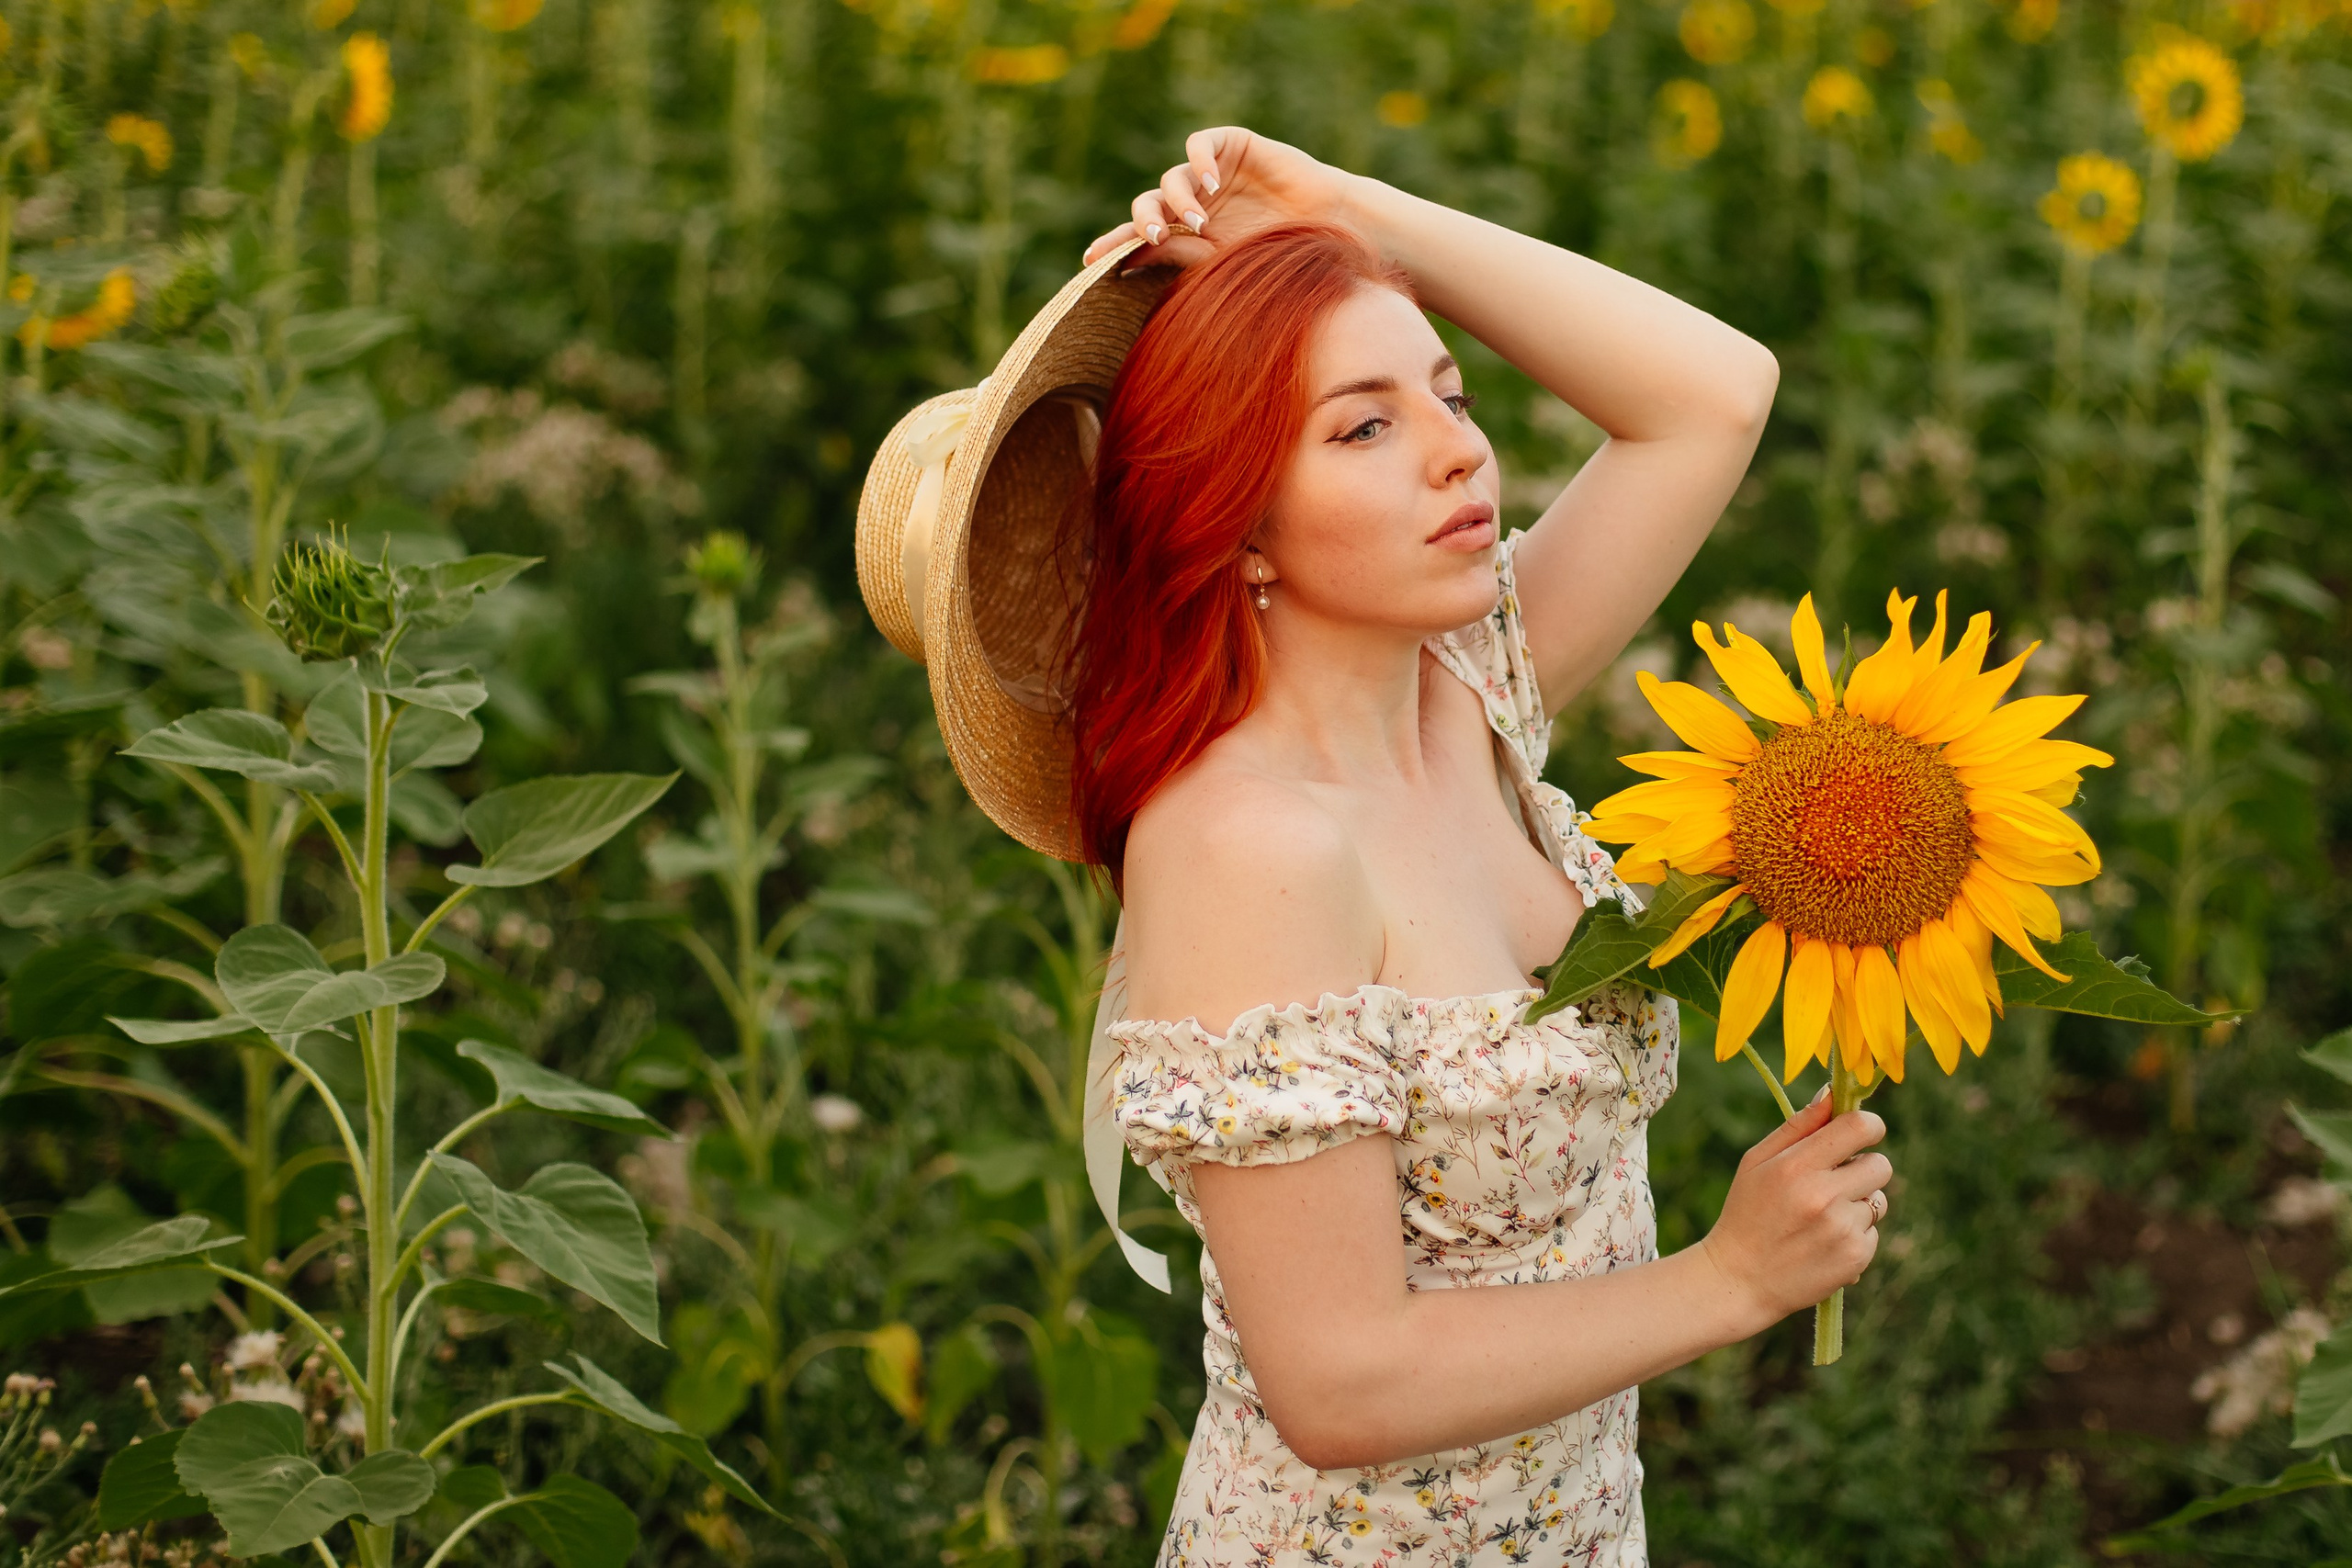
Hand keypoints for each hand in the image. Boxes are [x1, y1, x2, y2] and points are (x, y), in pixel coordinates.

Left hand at [1080, 126, 1361, 269]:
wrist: (1328, 230)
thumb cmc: (1279, 254)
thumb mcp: (1221, 262)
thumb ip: (1177, 255)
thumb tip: (1126, 260)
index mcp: (1187, 236)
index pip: (1141, 238)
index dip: (1115, 245)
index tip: (1090, 262)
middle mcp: (1193, 203)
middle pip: (1148, 204)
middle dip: (1144, 220)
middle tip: (1153, 235)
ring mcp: (1210, 175)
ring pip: (1172, 178)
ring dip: (1178, 198)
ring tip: (1197, 220)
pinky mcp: (1231, 146)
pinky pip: (1201, 144)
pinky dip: (1199, 160)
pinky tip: (1210, 184)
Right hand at [1698, 1095, 1890, 1327]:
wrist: (1739, 1280)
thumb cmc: (1746, 1212)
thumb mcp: (1756, 1161)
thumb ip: (1798, 1126)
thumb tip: (1833, 1093)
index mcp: (1797, 1166)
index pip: (1860, 1128)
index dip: (1868, 1125)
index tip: (1859, 1134)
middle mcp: (1824, 1196)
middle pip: (1881, 1165)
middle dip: (1863, 1168)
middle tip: (1834, 1182)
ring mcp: (1843, 1230)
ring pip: (1879, 1201)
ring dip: (1857, 1204)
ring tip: (1821, 1218)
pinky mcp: (1856, 1258)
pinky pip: (1874, 1233)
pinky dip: (1854, 1235)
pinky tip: (1823, 1243)